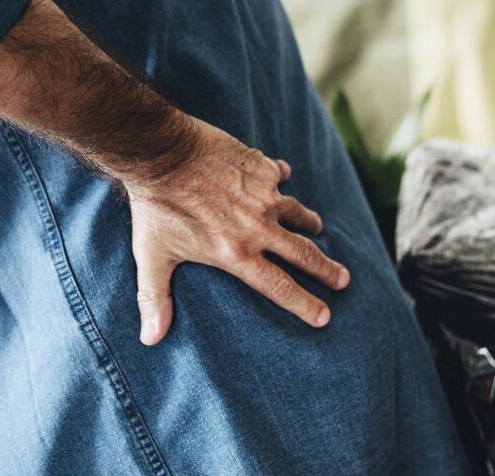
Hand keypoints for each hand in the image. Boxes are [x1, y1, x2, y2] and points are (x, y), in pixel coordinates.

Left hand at [125, 114, 350, 345]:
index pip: (280, 287)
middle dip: (326, 270)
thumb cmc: (155, 208)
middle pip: (303, 254)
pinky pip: (279, 174)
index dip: (305, 304)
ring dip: (309, 222)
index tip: (324, 317)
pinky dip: (281, 178)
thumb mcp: (152, 256)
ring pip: (297, 213)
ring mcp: (264, 196)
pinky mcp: (261, 167)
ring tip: (316, 227)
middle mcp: (258, 227)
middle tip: (343, 280)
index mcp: (237, 254)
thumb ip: (155, 298)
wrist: (162, 153)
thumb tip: (151, 340)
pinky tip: (282, 176)